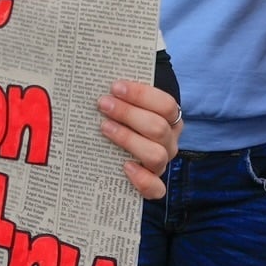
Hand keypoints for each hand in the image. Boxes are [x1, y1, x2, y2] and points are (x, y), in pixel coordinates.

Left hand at [97, 80, 181, 199]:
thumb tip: (96, 76)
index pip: (166, 105)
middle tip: (103, 104)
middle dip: (128, 114)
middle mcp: (169, 141)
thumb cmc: (124, 115)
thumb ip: (120, 92)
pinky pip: (156, 189)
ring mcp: (162, 163)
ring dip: (129, 139)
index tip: (115, 87)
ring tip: (105, 128)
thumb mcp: (126, 100)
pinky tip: (125, 167)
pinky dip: (143, 179)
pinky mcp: (153, 184)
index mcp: (170, 117)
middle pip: (158, 128)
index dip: (142, 95)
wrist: (123, 140)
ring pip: (156, 155)